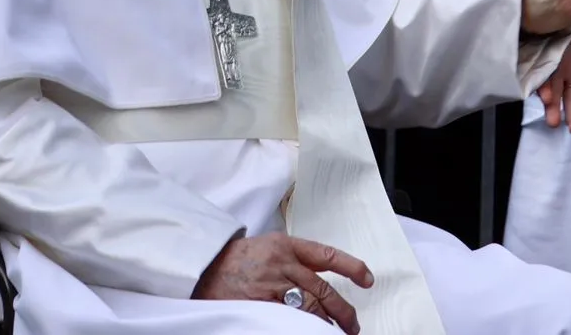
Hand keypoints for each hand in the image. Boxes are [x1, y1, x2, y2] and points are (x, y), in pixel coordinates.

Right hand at [192, 233, 373, 330]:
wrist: (203, 265)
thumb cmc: (234, 259)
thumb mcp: (266, 248)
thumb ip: (292, 260)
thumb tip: (318, 280)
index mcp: (286, 245)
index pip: (327, 255)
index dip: (351, 267)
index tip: (367, 279)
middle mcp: (283, 263)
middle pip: (323, 289)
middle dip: (343, 309)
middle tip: (353, 323)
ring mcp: (272, 284)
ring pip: (310, 306)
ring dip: (326, 322)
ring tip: (335, 331)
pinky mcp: (261, 303)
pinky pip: (290, 317)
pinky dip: (304, 325)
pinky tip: (311, 330)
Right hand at [539, 17, 570, 132]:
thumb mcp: (565, 17)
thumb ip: (556, 23)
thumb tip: (544, 16)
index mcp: (549, 55)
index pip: (542, 75)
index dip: (542, 86)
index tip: (543, 95)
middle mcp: (560, 71)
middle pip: (554, 92)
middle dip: (552, 107)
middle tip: (552, 121)